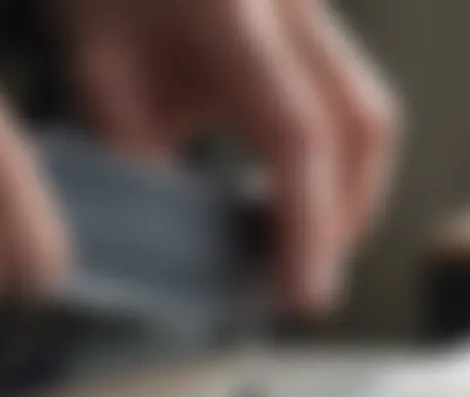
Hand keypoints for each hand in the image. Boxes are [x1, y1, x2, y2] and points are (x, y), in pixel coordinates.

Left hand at [63, 0, 402, 311]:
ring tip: (309, 250)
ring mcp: (311, 4)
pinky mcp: (312, 19)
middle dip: (342, 218)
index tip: (302, 294)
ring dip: (349, 194)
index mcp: (232, 14)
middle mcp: (293, 3)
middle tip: (306, 282)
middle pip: (360, 127)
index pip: (297, 136)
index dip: (307, 224)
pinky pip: (350, 98)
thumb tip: (179, 242)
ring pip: (368, 114)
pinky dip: (337, 163)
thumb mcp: (100, 75)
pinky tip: (303, 197)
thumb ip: (139, 158)